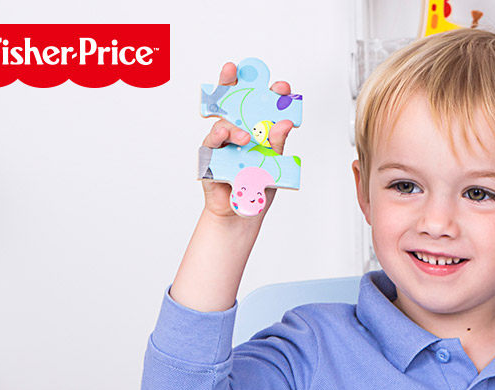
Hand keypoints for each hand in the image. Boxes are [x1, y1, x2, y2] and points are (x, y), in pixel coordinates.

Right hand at [200, 62, 294, 218]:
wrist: (243, 214)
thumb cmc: (257, 188)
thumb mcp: (274, 164)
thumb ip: (277, 144)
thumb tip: (285, 123)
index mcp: (256, 130)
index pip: (261, 105)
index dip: (269, 92)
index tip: (282, 87)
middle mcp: (237, 131)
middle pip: (233, 101)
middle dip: (233, 82)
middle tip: (235, 70)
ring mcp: (222, 142)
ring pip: (223, 122)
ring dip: (233, 126)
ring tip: (245, 138)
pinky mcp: (209, 156)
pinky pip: (211, 142)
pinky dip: (218, 137)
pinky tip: (225, 135)